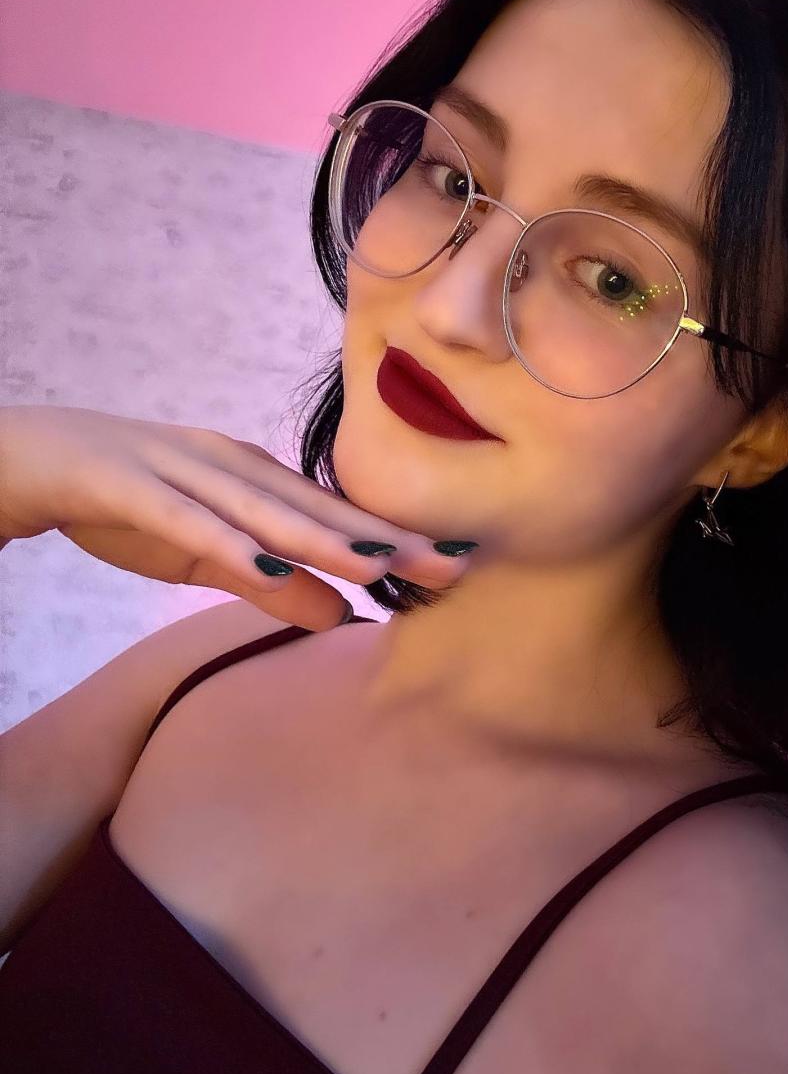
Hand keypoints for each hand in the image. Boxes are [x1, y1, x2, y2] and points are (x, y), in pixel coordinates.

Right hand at [0, 404, 474, 630]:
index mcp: (250, 477)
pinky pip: (181, 517)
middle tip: (454, 561)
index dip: (393, 538)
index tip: (458, 561)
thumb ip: (266, 582)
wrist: (24, 457)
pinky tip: (267, 565)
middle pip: (315, 507)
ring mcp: (179, 471)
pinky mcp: (127, 485)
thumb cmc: (124, 499)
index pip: (332, 514)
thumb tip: (338, 617)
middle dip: (384, 536)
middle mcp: (227, 466)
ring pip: (262, 508)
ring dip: (322, 537)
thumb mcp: (203, 554)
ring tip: (381, 564)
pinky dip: (226, 540)